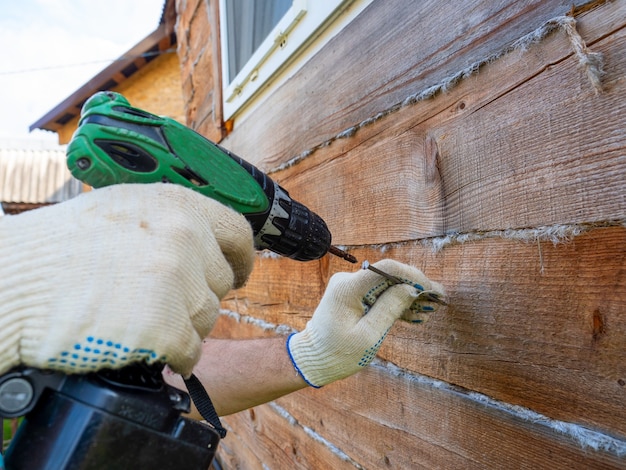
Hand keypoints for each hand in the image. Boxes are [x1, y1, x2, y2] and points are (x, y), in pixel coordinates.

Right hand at [0, 184, 254, 376]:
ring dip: (181, 325)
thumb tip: (206, 245)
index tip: (237, 273)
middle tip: (159, 301)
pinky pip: (191, 351)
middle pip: (221, 282)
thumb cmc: (58, 249)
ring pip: (207, 318)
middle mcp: (184, 238)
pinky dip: (172, 355)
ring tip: (138, 319)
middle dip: (197, 295)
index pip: (238, 234)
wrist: (10, 283)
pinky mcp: (164, 327)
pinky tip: (143, 345)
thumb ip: (171, 223)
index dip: (241, 258)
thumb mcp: (124, 211)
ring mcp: (176, 283)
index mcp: (177, 205)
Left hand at [287, 259, 445, 386]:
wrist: (312, 359)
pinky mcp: (353, 296)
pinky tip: (416, 314)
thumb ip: (390, 309)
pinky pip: (379, 294)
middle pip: (389, 275)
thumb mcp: (368, 336)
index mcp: (349, 288)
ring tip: (431, 309)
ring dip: (408, 295)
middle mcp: (348, 281)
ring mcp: (350, 287)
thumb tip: (411, 289)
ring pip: (387, 285)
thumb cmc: (337, 353)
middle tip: (440, 299)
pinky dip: (396, 302)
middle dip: (415, 286)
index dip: (413, 276)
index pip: (387, 269)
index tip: (432, 290)